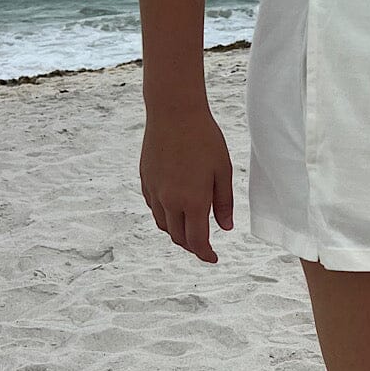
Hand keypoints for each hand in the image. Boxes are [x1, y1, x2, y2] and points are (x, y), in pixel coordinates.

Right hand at [140, 104, 233, 262]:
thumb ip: (223, 203)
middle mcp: (169, 201)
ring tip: (189, 229)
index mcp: (192, 201)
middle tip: (204, 246)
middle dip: (191, 246)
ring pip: (162, 224)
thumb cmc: (204, 138)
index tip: (213, 258)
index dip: (205, 254)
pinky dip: (164, 215)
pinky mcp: (145, 180)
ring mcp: (154, 191)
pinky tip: (174, 209)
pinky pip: (153, 207)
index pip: (197, 241)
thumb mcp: (222, 171)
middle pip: (178, 237)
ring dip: (176, 232)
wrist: (173, 112)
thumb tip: (225, 227)